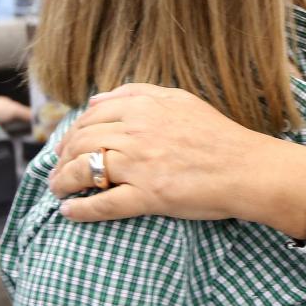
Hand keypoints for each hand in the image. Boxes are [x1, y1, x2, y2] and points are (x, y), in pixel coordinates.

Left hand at [46, 83, 297, 223]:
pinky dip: (80, 209)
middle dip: (62, 157)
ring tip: (57, 189)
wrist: (248, 169)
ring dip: (62, 181)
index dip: (73, 132)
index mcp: (145, 107)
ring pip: (84, 169)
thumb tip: (96, 100)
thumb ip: (139, 94)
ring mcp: (141, 165)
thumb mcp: (181, 100)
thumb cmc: (219, 137)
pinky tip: (68, 212)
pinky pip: (103, 203)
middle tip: (57, 170)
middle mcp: (138, 132)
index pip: (91, 116)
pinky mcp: (148, 196)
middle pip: (81, 142)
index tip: (68, 145)